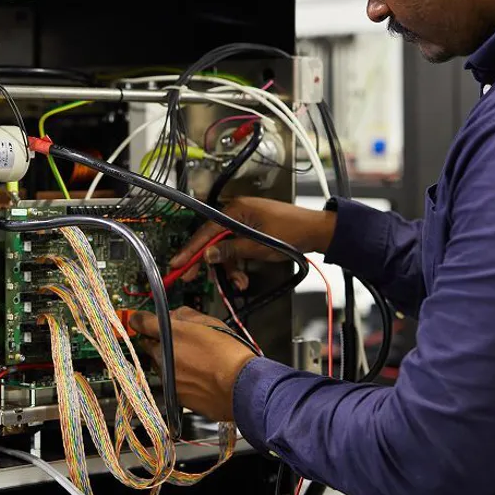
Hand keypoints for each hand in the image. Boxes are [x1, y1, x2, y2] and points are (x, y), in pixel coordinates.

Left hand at [129, 306, 258, 421]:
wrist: (241, 388)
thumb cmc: (229, 354)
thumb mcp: (211, 323)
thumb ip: (186, 316)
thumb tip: (175, 316)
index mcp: (168, 334)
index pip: (140, 322)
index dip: (142, 320)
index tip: (143, 320)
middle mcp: (162, 357)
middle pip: (148, 345)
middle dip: (157, 341)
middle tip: (177, 340)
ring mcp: (166, 378)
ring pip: (158, 365)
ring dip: (167, 360)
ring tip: (192, 361)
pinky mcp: (174, 395)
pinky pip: (169, 381)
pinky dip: (177, 377)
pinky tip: (196, 376)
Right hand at [170, 197, 335, 289]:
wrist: (317, 231)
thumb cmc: (291, 232)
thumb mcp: (258, 245)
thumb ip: (231, 251)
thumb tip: (207, 256)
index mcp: (235, 211)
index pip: (206, 232)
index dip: (190, 249)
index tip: (177, 263)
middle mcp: (236, 215)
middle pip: (213, 241)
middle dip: (209, 263)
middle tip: (191, 278)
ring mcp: (244, 224)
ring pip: (225, 249)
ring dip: (229, 268)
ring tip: (238, 283)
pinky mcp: (251, 233)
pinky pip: (237, 249)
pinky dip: (238, 264)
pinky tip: (243, 278)